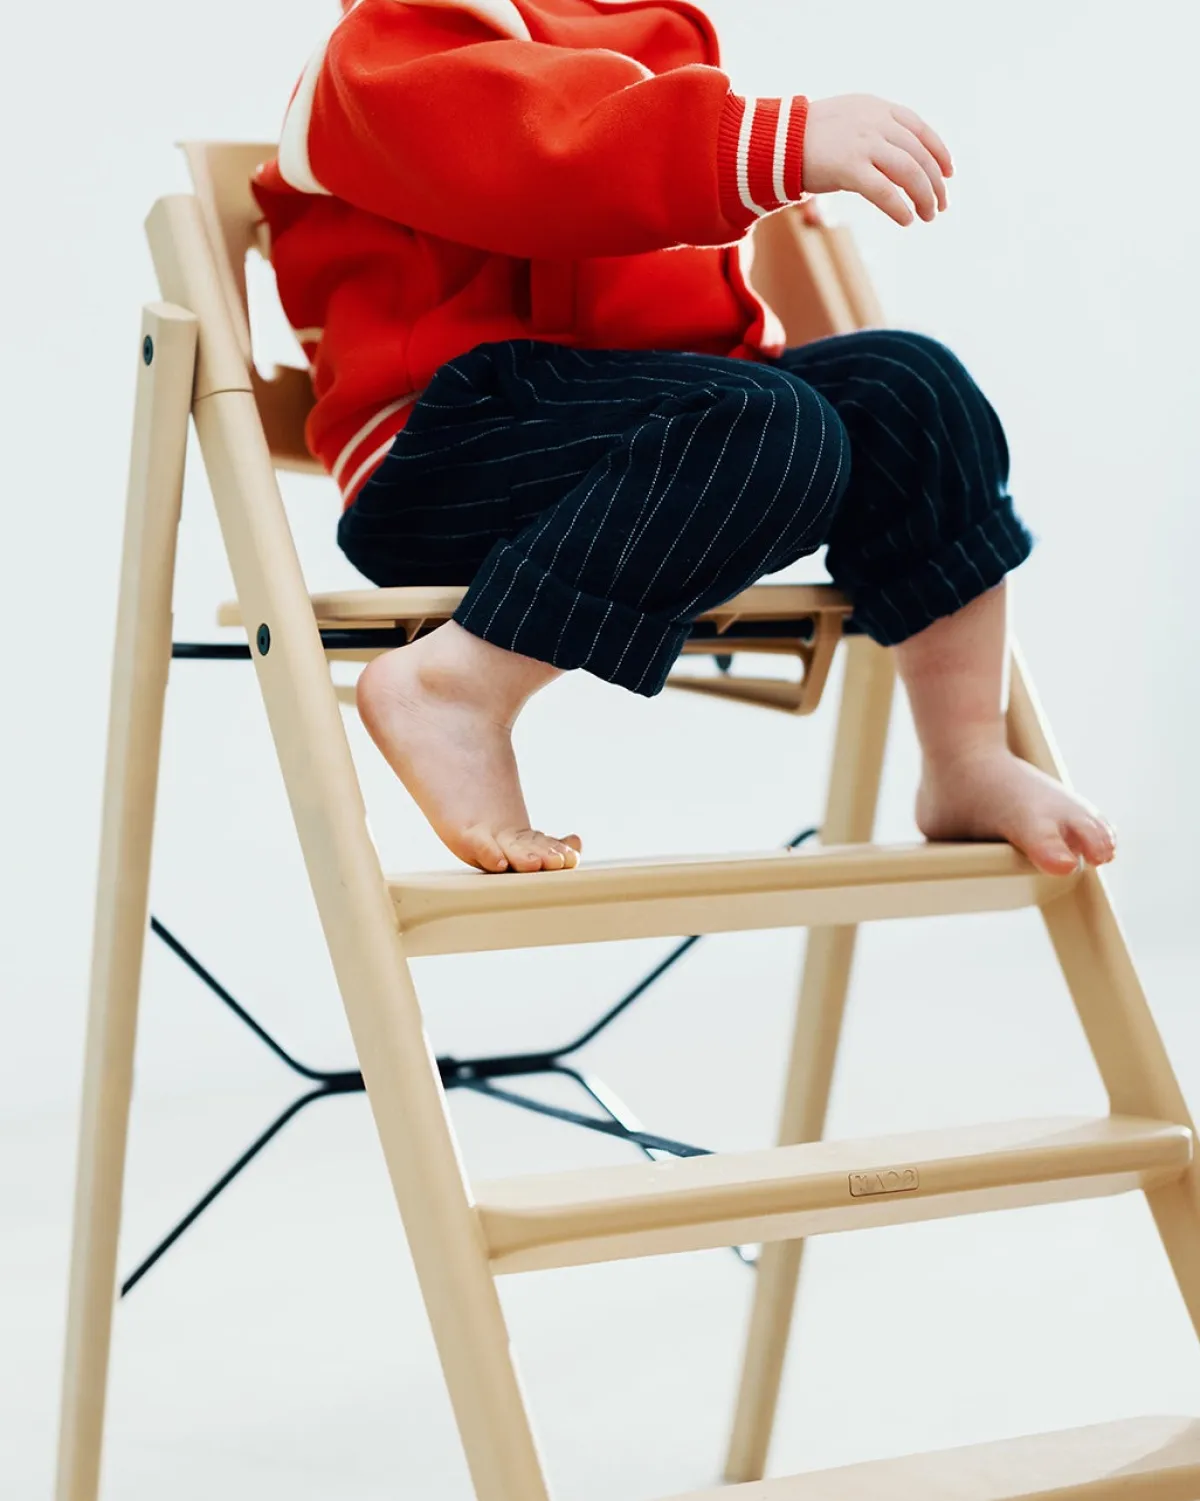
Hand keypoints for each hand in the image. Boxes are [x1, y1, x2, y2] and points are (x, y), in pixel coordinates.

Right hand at [803, 95, 952, 225]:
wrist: (775, 140)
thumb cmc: (807, 138)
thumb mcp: (847, 122)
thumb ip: (872, 131)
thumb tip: (894, 159)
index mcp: (877, 108)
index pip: (920, 129)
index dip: (939, 152)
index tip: (948, 173)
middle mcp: (876, 122)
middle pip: (919, 154)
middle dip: (935, 182)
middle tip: (941, 205)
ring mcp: (863, 144)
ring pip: (909, 172)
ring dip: (924, 197)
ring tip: (928, 216)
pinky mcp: (849, 168)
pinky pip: (885, 192)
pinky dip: (900, 207)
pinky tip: (907, 220)